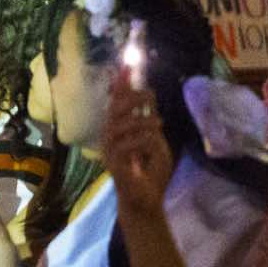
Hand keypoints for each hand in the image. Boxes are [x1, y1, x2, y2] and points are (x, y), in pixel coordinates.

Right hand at [102, 75, 170, 218]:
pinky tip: (153, 139)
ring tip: (158, 121)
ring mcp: (109, 150)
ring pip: (118, 126)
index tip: (126, 66)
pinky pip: (125, 145)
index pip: (117, 102)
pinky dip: (141, 139)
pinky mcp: (113, 163)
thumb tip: (148, 100)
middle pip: (114, 110)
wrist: (146, 200)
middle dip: (131, 98)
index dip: (121, 85)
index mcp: (118, 129)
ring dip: (140, 120)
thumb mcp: (155, 142)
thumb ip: (148, 122)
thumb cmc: (151, 171)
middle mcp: (109, 136)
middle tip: (150, 94)